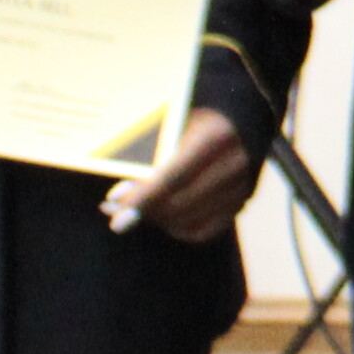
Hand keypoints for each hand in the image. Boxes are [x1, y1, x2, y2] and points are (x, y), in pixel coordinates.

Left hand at [105, 108, 256, 244]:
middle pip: (179, 203)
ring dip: (154, 219)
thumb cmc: (192, 122)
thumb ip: (146, 159)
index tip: (115, 207)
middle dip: (143, 211)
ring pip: (186, 220)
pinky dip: (174, 227)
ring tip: (132, 210)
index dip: (142, 196)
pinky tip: (159, 215)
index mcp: (215, 137)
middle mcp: (233, 165)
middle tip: (113, 211)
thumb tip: (117, 199)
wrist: (237, 123)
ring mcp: (240, 188)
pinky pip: (201, 231)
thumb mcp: (172, 126)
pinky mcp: (240, 205)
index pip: (173, 176)